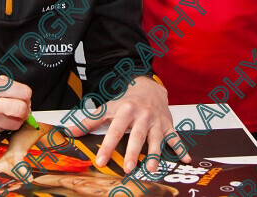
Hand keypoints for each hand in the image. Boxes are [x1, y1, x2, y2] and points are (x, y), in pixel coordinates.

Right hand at [0, 76, 32, 134]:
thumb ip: (8, 87)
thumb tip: (26, 99)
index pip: (24, 93)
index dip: (26, 95)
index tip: (23, 96)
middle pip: (22, 109)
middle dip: (25, 109)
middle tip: (21, 107)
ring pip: (16, 123)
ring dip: (16, 119)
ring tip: (8, 113)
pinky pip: (5, 129)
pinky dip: (5, 125)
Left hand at [67, 76, 189, 172]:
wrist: (149, 87)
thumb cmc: (126, 101)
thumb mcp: (107, 108)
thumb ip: (89, 121)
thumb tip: (70, 131)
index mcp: (126, 110)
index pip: (115, 130)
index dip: (108, 145)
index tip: (101, 161)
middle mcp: (143, 116)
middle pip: (138, 135)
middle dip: (134, 152)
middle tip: (129, 168)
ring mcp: (157, 121)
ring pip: (157, 139)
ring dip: (156, 154)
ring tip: (153, 169)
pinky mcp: (168, 125)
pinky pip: (175, 137)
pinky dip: (181, 148)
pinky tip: (185, 159)